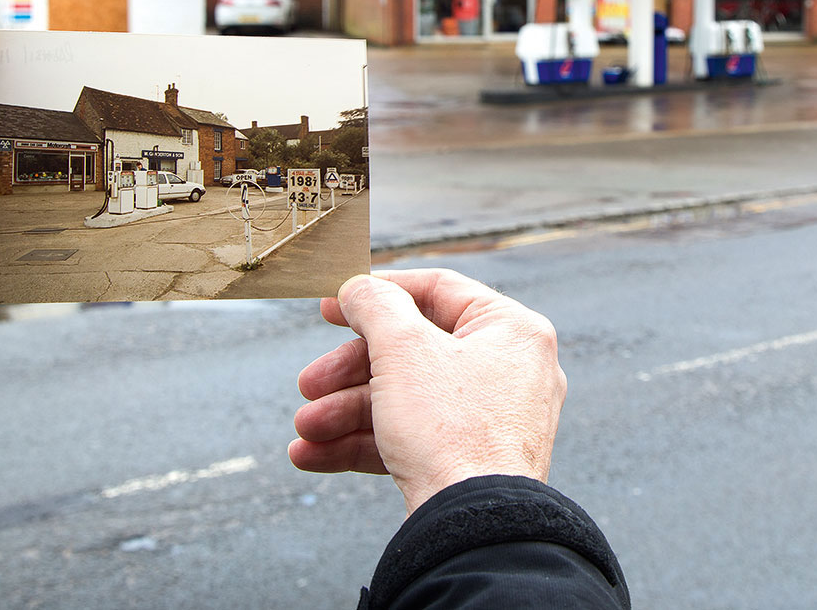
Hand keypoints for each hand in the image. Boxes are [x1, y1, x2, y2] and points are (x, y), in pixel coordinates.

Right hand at [289, 269, 567, 514]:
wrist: (473, 528)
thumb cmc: (452, 430)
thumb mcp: (403, 350)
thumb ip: (375, 306)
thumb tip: (359, 287)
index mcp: (511, 330)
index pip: (438, 290)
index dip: (378, 293)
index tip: (331, 305)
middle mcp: (510, 371)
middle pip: (413, 352)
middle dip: (349, 372)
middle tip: (309, 384)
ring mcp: (494, 421)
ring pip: (406, 401)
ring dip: (346, 413)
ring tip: (306, 431)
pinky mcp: (472, 463)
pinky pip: (413, 440)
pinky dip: (364, 443)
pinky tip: (314, 455)